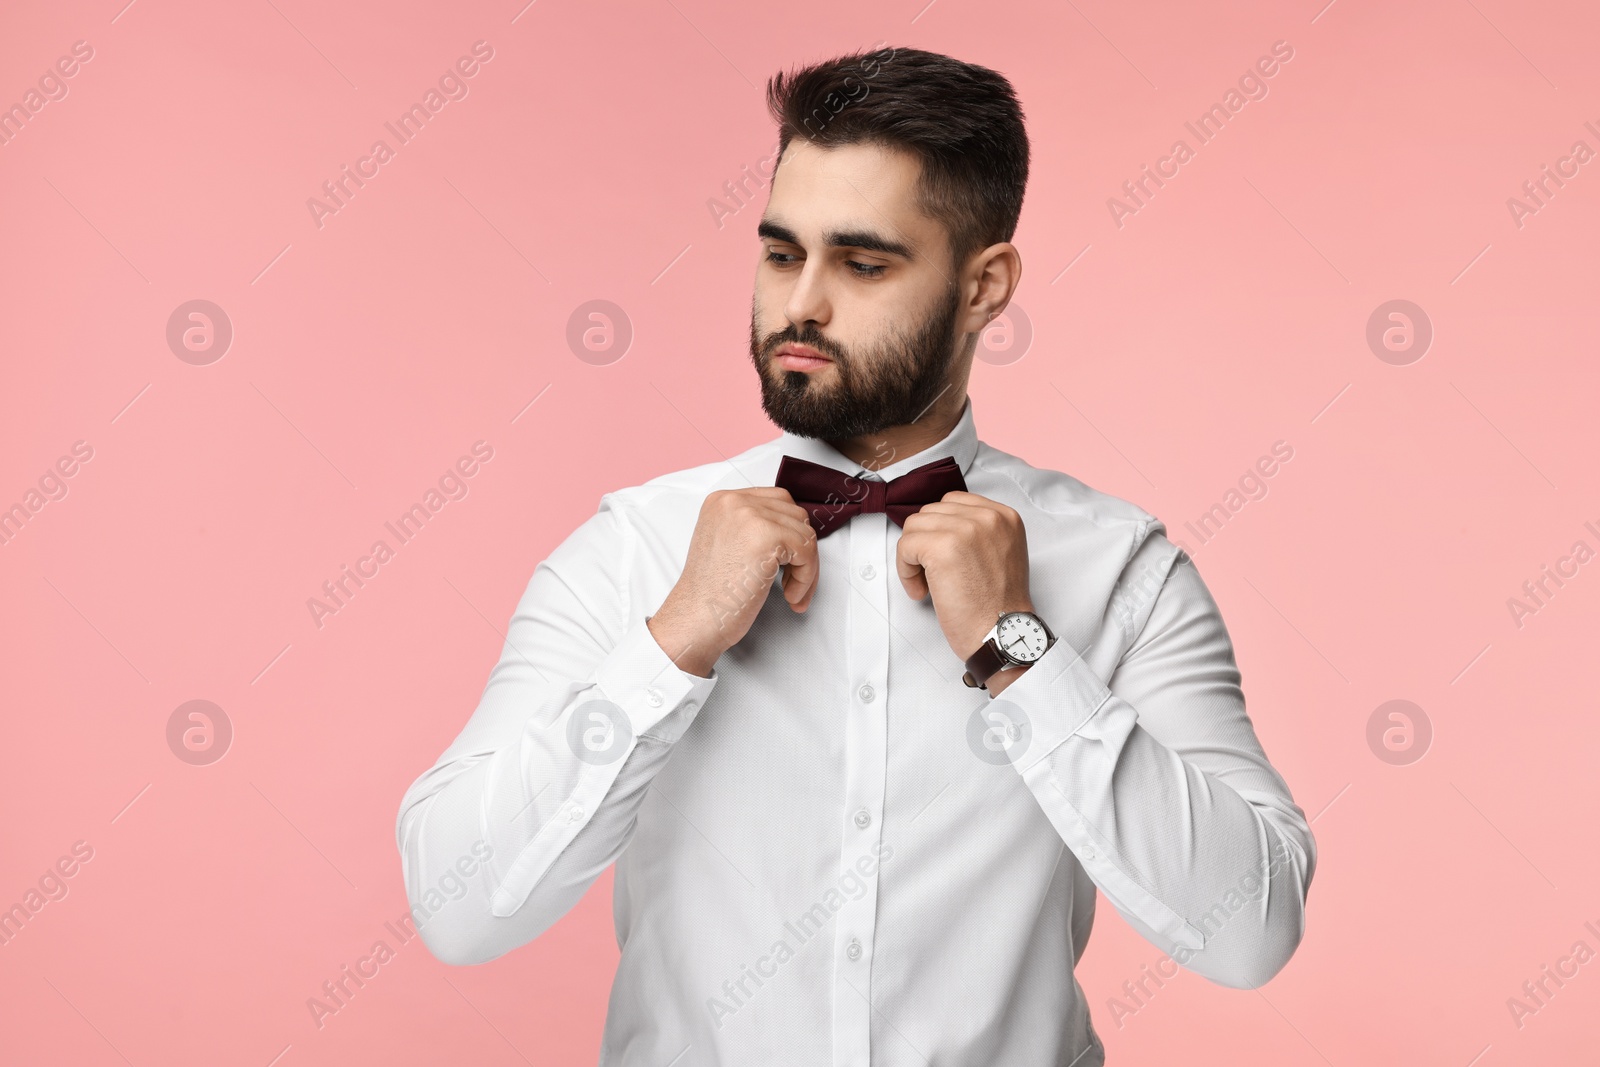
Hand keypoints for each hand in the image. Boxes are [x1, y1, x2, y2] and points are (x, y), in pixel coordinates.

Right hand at [648, 487, 817, 676]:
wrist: (695, 619)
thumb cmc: (710, 594)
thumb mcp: (726, 544)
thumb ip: (752, 529)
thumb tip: (792, 532)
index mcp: (722, 501)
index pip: (777, 502)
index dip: (790, 535)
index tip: (788, 563)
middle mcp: (734, 501)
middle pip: (795, 515)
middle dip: (802, 551)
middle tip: (794, 581)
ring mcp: (750, 515)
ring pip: (805, 533)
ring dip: (806, 568)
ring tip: (790, 592)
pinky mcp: (766, 536)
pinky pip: (808, 551)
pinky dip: (806, 578)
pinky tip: (790, 595)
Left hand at [895, 491, 1033, 668]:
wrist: (1002, 633)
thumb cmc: (998, 605)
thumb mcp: (1001, 553)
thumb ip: (977, 532)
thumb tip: (937, 527)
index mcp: (1004, 516)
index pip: (953, 502)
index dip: (940, 531)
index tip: (944, 558)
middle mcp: (987, 517)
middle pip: (931, 512)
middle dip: (925, 543)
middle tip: (934, 576)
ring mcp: (965, 529)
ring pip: (914, 526)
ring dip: (913, 557)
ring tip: (927, 584)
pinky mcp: (942, 547)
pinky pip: (905, 546)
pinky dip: (906, 570)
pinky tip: (921, 591)